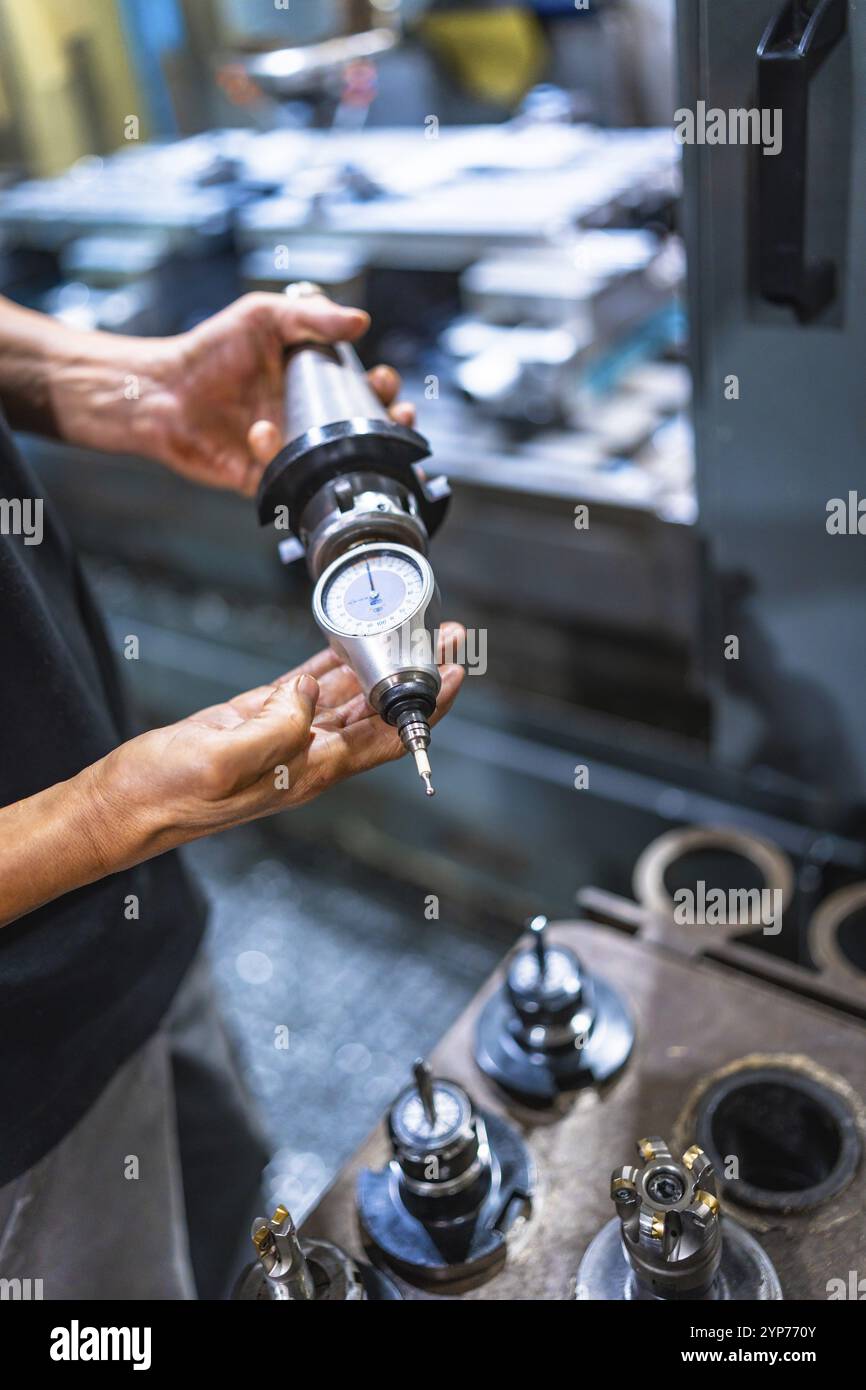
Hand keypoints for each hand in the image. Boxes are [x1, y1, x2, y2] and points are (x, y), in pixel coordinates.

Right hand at [87, 626, 464, 864]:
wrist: (122, 805)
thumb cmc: (166, 794)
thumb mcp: (224, 760)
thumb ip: (278, 728)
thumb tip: (311, 693)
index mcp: (309, 770)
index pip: (388, 738)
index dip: (426, 707)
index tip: (454, 673)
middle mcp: (306, 755)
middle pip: (379, 712)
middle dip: (416, 674)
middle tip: (447, 636)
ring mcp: (283, 736)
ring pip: (347, 695)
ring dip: (381, 663)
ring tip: (412, 628)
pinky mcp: (255, 718)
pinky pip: (306, 686)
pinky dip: (331, 662)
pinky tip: (350, 641)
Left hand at [137, 291, 414, 494]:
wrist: (162, 388)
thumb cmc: (209, 349)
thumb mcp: (263, 316)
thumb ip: (312, 317)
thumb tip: (360, 321)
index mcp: (314, 381)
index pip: (363, 388)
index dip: (381, 388)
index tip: (384, 381)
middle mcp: (307, 418)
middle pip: (363, 430)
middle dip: (386, 425)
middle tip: (392, 414)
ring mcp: (288, 448)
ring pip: (335, 462)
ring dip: (347, 452)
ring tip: (336, 434)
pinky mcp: (263, 474)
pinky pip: (285, 476)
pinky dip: (277, 455)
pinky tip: (259, 431)